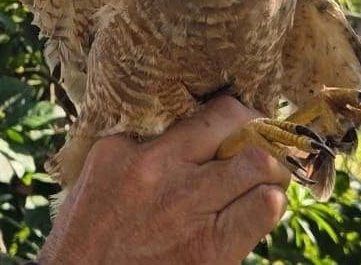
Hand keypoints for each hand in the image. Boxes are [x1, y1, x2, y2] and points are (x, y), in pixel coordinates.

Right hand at [39, 96, 290, 263]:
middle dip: (261, 132)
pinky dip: (269, 204)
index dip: (235, 113)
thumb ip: (139, 148)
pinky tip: (258, 208)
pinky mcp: (208, 249)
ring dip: (271, 169)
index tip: (241, 122)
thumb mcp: (100, 175)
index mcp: (128, 149)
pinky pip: (262, 209)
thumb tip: (184, 128)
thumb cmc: (88, 235)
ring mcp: (187, 209)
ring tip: (265, 179)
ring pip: (260, 164)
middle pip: (238, 124)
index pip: (199, 112)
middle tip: (264, 145)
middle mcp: (160, 170)